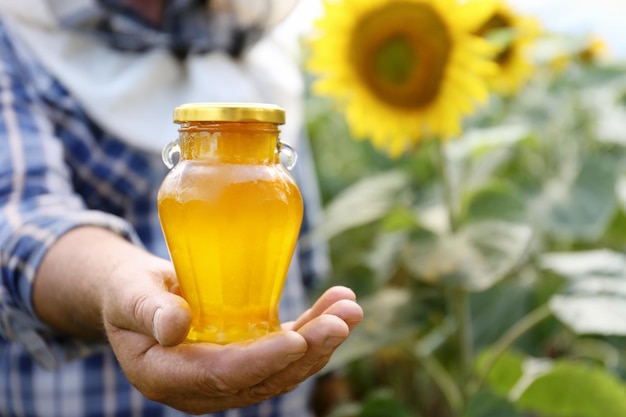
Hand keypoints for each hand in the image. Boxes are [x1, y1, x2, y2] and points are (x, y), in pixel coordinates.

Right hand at [102, 257, 362, 414]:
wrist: (136, 295)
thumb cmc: (128, 291)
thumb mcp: (129, 295)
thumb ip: (147, 311)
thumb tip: (173, 326)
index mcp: (167, 377)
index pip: (221, 376)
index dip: (261, 361)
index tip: (298, 339)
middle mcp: (202, 386)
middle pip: (263, 377)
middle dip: (308, 350)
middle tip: (343, 318)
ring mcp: (227, 375)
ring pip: (282, 367)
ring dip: (320, 340)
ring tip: (350, 306)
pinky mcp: (244, 356)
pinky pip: (283, 351)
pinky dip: (312, 330)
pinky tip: (336, 304)